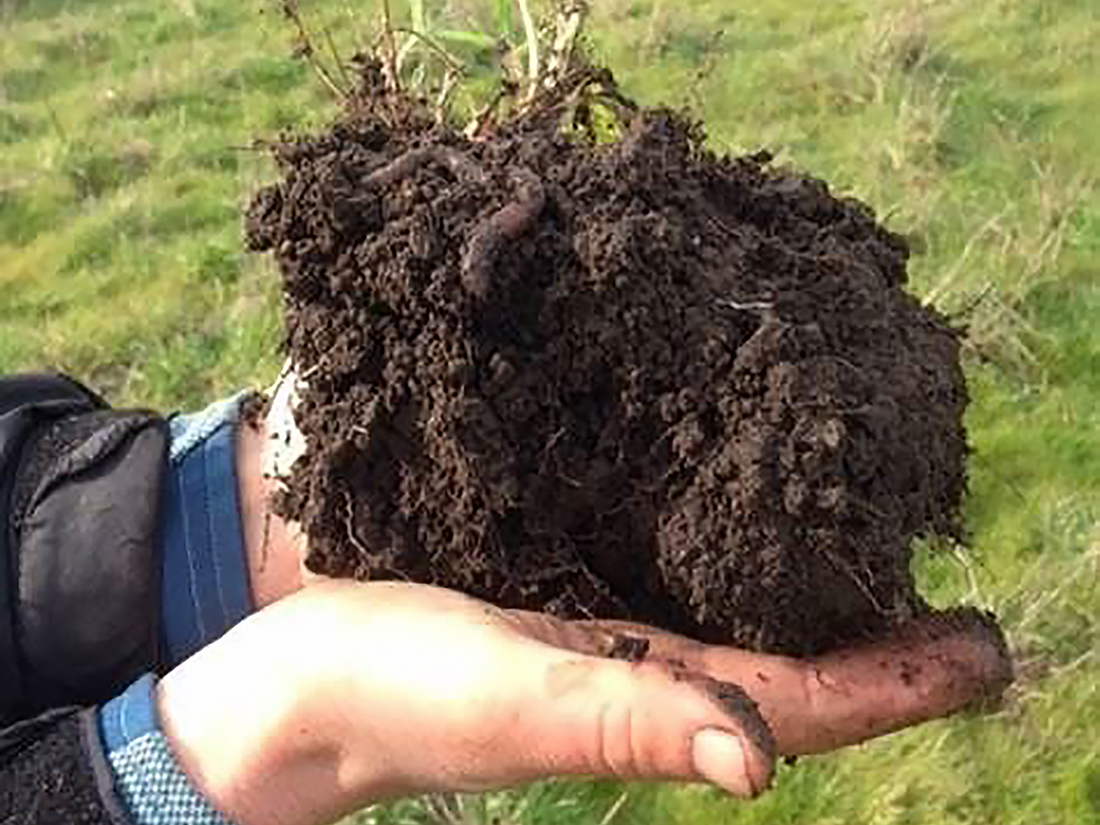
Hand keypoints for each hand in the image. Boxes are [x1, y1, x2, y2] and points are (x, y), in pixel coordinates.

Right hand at [157, 580, 1010, 824]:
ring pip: (729, 590)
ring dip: (803, 565)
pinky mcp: (561, 569)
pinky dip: (714, 516)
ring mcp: (604, 615)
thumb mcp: (512, 702)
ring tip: (865, 508)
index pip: (801, 697)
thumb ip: (626, 719)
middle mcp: (642, 659)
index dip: (896, 678)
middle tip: (948, 567)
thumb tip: (762, 766)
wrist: (303, 658)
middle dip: (872, 618)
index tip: (985, 647)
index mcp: (645, 701)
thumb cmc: (396, 690)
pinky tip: (735, 475)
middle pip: (784, 642)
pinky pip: (660, 542)